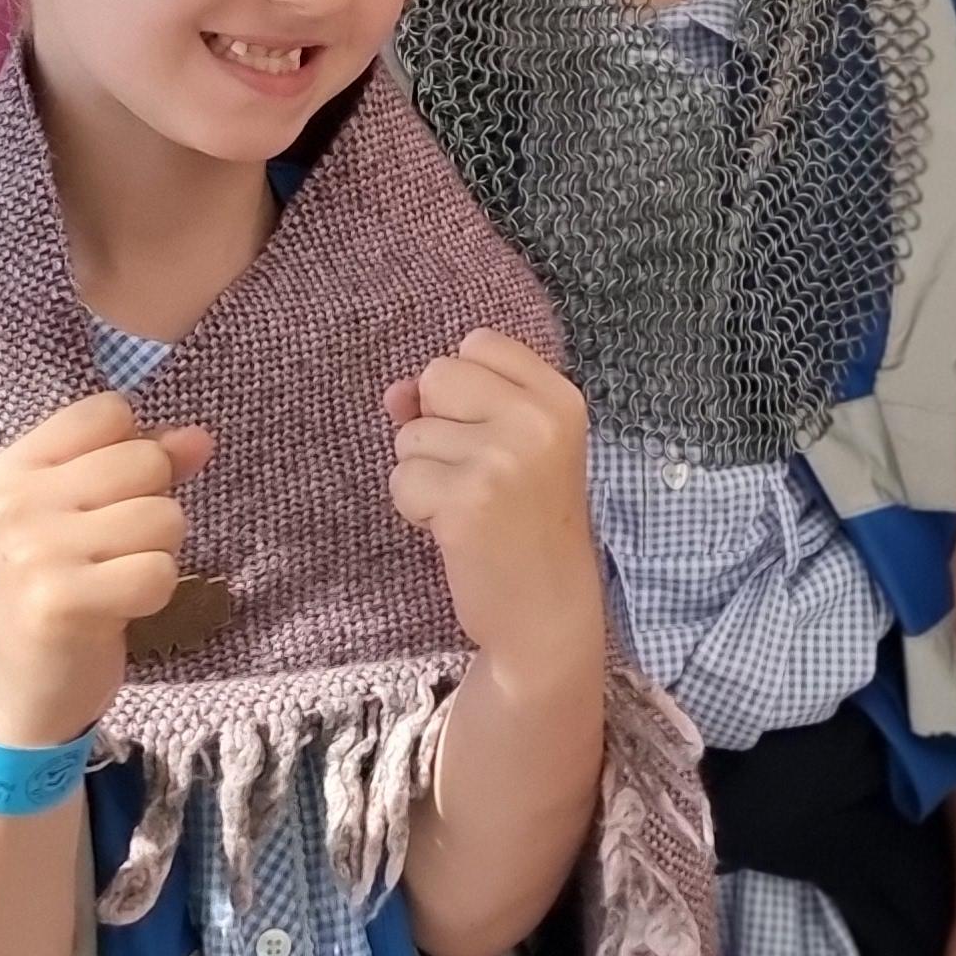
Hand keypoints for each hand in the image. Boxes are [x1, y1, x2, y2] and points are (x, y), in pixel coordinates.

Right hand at [0, 392, 217, 745]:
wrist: (14, 685)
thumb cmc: (56, 586)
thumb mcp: (84, 514)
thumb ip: (141, 464)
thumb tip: (200, 438)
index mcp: (13, 467)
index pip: (109, 411)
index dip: (134, 450)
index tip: (106, 499)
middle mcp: (15, 502)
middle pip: (145, 460)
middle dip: (152, 506)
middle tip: (111, 550)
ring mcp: (33, 551)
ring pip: (162, 517)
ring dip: (157, 554)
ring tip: (112, 578)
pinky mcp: (60, 602)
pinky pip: (159, 573)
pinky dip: (154, 593)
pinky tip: (117, 608)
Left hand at [386, 331, 604, 678]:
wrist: (547, 613)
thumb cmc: (529, 525)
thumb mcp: (515, 449)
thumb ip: (459, 407)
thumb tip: (395, 394)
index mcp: (560, 398)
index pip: (479, 343)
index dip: (465, 389)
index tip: (490, 433)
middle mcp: (537, 420)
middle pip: (439, 375)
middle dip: (437, 426)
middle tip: (477, 474)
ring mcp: (502, 458)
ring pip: (411, 434)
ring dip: (425, 474)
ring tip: (471, 508)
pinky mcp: (465, 500)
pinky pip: (402, 480)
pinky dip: (415, 509)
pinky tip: (455, 531)